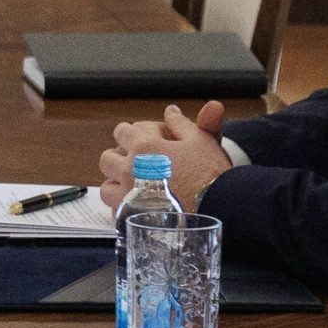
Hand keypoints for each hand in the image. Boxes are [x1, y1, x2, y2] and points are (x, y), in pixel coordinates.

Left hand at [97, 101, 231, 205]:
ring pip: (107, 187)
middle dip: (118, 158)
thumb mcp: (201, 140)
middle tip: (135, 165)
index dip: (130, 134)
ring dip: (117, 184)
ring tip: (133, 187)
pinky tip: (138, 206)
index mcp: (144, 147)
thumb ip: (181, 123)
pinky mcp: (131, 217)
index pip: (121, 132)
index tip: (139, 141)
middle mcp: (130, 170)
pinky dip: (123, 207)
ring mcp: (127, 195)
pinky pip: (115, 211)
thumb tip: (171, 110)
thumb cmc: (209, 173)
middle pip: (107, 159)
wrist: (219, 209)